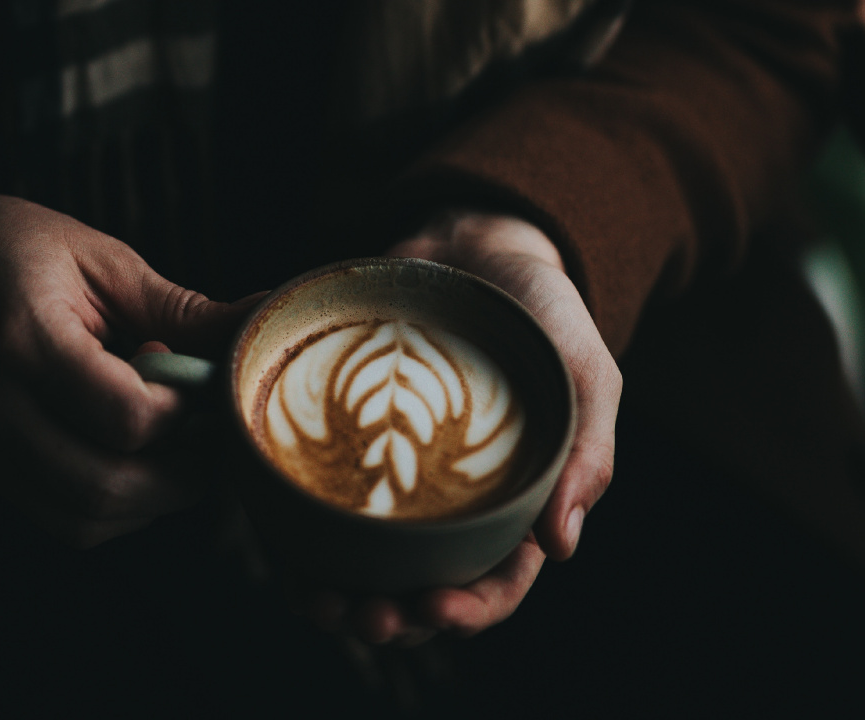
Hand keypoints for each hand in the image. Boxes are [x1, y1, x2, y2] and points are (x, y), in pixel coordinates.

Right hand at [0, 164, 254, 546]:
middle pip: (105, 488)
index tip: (198, 384)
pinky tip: (129, 456)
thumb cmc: (6, 247)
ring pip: (83, 518)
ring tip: (171, 445)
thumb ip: (180, 307)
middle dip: (181, 476)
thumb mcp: (97, 258)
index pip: (127, 418)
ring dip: (149, 498)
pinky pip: (60, 517)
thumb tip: (261, 322)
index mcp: (23, 337)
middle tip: (208, 435)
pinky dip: (112, 506)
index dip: (184, 414)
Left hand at [297, 210, 620, 643]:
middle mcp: (448, 507)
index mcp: (513, 507)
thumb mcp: (584, 375)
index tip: (432, 606)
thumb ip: (587, 452)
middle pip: (420, 589)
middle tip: (362, 616)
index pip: (497, 583)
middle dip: (391, 617)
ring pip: (361, 563)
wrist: (476, 248)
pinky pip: (313, 503)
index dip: (468, 610)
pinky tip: (277, 543)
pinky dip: (293, 534)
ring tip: (314, 599)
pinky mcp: (343, 446)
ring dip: (336, 595)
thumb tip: (562, 547)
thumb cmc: (544, 317)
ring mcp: (392, 480)